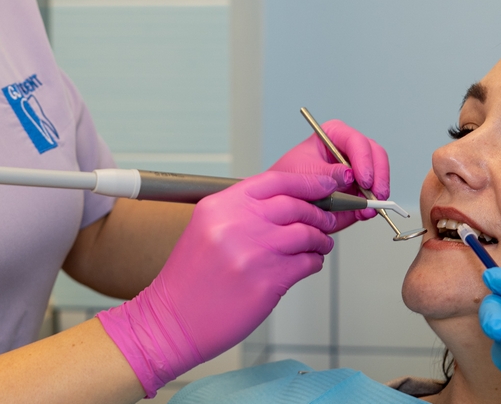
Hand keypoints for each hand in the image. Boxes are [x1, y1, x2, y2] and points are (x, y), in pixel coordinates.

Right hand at [97, 171, 337, 396]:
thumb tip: (289, 202)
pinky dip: (314, 262)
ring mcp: (253, 254)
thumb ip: (243, 211)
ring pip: (306, 234)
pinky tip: (308, 264)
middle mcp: (236, 224)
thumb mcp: (207, 228)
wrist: (173, 320)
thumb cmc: (191, 278)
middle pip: (295, 205)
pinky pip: (306, 264)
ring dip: (320, 239)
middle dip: (319, 212)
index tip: (326, 183)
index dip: (308, 181)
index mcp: (220, 206)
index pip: (275, 180)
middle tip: (327, 218)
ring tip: (320, 244)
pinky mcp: (267, 283)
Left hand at [269, 119, 389, 229]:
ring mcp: (357, 171)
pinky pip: (374, 197)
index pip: (355, 140)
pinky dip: (372, 207)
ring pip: (380, 175)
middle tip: (374, 193)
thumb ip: (326, 173)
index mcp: (333, 136)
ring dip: (378, 192)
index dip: (363, 158)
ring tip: (368, 207)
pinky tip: (364, 213)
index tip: (363, 178)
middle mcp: (349, 151)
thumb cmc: (289, 178)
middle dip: (378, 175)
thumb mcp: (304, 172)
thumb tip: (348, 175)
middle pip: (375, 154)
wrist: (286, 201)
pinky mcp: (360, 191)